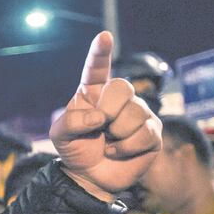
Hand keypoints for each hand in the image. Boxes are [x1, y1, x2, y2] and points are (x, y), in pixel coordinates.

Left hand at [49, 32, 161, 200]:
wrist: (89, 177)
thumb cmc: (75, 150)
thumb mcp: (60, 135)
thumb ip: (70, 122)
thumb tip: (99, 117)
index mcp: (93, 92)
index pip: (97, 67)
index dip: (101, 52)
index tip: (104, 37)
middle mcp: (118, 99)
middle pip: (122, 87)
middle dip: (108, 110)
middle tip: (100, 127)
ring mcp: (139, 114)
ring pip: (135, 113)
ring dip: (117, 133)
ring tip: (108, 142)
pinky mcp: (153, 133)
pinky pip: (146, 133)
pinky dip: (127, 147)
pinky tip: (118, 151)